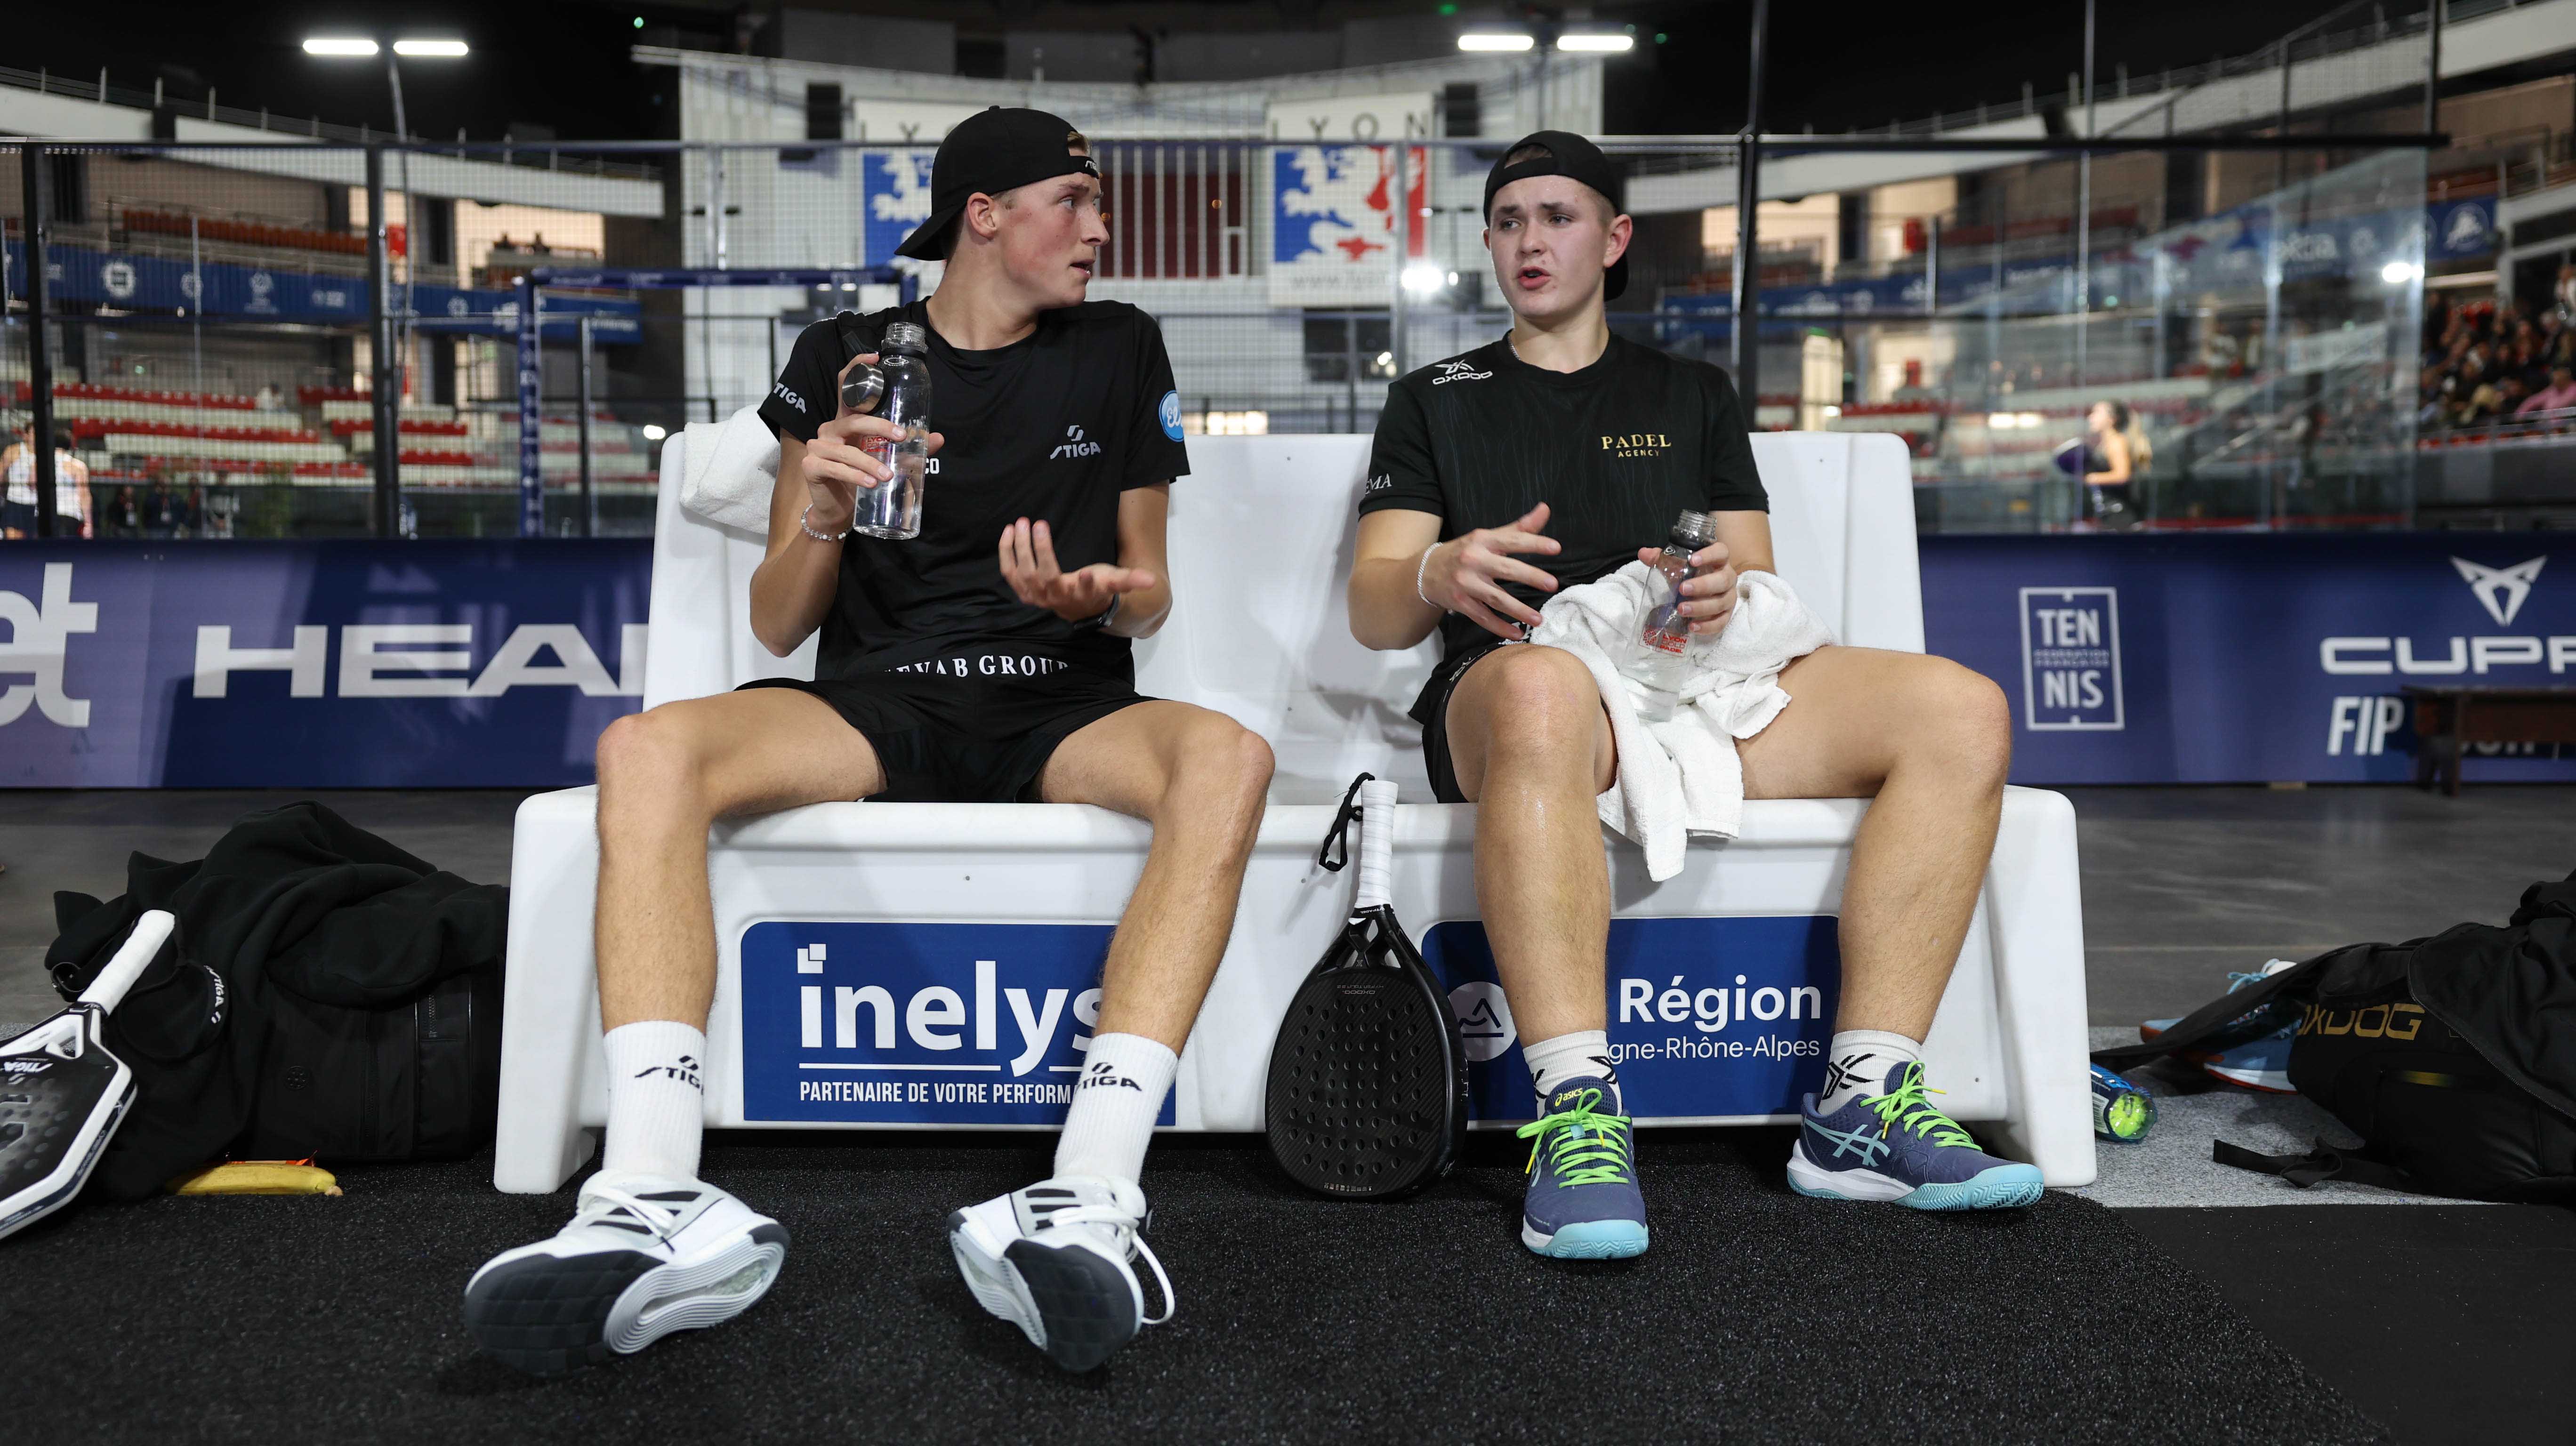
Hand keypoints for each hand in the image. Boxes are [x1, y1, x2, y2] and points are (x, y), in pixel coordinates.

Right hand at [798, 352, 944, 530]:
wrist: (838, 510)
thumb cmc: (860, 479)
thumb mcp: (886, 460)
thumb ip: (909, 450)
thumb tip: (938, 438)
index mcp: (847, 421)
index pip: (846, 386)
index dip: (857, 368)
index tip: (875, 357)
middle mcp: (830, 429)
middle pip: (853, 419)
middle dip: (879, 427)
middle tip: (900, 438)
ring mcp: (818, 446)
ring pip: (845, 449)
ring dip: (869, 462)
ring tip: (888, 476)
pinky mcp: (811, 465)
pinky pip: (835, 468)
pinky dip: (854, 476)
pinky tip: (870, 483)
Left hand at [998, 517, 1155, 621]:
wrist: (1076, 609)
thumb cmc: (1096, 589)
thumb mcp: (1113, 583)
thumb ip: (1130, 580)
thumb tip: (1152, 580)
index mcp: (1082, 595)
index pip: (1085, 590)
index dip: (1086, 584)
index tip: (1087, 573)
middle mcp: (1057, 597)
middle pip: (1044, 576)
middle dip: (1040, 551)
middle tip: (1039, 524)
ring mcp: (1037, 596)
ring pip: (1023, 573)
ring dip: (1019, 548)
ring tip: (1020, 523)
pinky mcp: (1023, 590)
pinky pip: (1010, 572)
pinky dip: (1007, 553)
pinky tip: (1008, 532)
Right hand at [1421, 502, 1561, 640]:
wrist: (1425, 571)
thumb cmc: (1464, 551)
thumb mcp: (1487, 536)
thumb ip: (1518, 527)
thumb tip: (1545, 509)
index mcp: (1483, 540)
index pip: (1512, 540)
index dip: (1534, 543)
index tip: (1556, 548)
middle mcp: (1473, 559)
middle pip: (1506, 569)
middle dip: (1530, 576)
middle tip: (1553, 584)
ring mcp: (1465, 582)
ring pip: (1496, 598)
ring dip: (1518, 610)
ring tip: (1539, 619)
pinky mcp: (1460, 602)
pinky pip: (1483, 617)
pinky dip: (1500, 627)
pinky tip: (1517, 633)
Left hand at [1636, 539, 1738, 635]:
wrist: (1705, 589)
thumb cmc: (1692, 574)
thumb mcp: (1678, 564)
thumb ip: (1661, 558)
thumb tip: (1643, 553)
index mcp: (1719, 560)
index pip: (1721, 551)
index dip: (1709, 555)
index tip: (1692, 560)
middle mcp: (1728, 577)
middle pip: (1723, 580)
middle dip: (1703, 585)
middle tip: (1682, 589)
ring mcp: (1729, 596)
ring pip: (1722, 602)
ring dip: (1702, 607)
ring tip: (1681, 609)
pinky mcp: (1727, 614)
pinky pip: (1722, 621)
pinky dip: (1708, 626)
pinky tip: (1692, 626)